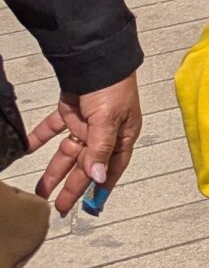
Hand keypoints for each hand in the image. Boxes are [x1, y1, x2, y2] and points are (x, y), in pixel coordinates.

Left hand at [27, 75, 144, 215]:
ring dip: (54, 171)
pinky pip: (51, 130)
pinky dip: (39, 139)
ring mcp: (86, 125)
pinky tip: (27, 150)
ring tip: (39, 191)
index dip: (100, 188)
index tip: (88, 207)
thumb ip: (100, 149)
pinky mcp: (69, 113)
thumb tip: (98, 178)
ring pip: (67, 153)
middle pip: (86, 166)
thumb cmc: (112, 89)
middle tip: (59, 208)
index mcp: (121, 138)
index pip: (110, 168)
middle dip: (72, 187)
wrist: (95, 59)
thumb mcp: (108, 120)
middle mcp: (104, 135)